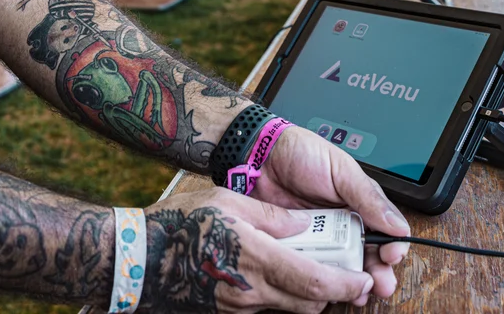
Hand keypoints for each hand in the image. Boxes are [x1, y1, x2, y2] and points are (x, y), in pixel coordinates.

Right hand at [143, 188, 376, 312]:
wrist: (140, 256)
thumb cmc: (179, 224)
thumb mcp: (229, 202)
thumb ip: (272, 216)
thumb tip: (303, 223)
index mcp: (257, 259)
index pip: (316, 282)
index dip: (346, 284)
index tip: (363, 279)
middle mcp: (252, 290)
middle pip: (310, 303)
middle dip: (335, 293)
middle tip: (350, 278)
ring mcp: (239, 305)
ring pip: (291, 308)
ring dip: (310, 295)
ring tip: (317, 272)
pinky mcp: (228, 311)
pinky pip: (266, 307)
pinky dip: (283, 295)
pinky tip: (279, 274)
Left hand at [252, 127, 411, 299]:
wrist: (257, 156)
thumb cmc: (301, 153)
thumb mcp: (341, 170)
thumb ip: (368, 198)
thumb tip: (398, 226)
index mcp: (360, 203)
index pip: (385, 232)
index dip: (392, 246)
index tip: (392, 255)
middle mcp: (343, 223)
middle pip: (368, 255)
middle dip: (377, 272)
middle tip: (380, 284)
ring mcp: (321, 237)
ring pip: (343, 266)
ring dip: (353, 282)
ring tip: (358, 292)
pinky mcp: (299, 246)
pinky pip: (313, 266)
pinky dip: (321, 278)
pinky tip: (329, 286)